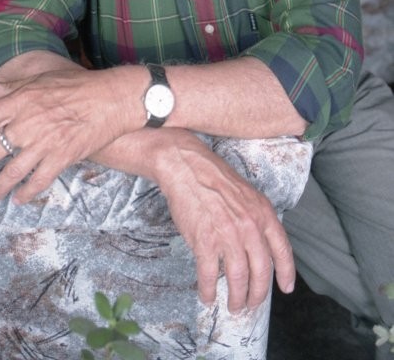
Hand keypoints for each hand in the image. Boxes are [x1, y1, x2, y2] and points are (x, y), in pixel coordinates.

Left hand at [0, 67, 139, 202]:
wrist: (111, 98)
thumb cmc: (78, 84)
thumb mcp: (42, 77)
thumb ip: (12, 85)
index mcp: (20, 100)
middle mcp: (27, 123)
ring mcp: (44, 143)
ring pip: (11, 172)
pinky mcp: (61, 157)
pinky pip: (37, 181)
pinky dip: (26, 193)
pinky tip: (20, 198)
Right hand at [157, 139, 294, 313]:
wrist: (188, 167)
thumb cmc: (215, 178)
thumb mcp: (247, 194)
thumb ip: (256, 218)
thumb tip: (259, 244)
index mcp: (263, 214)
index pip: (282, 249)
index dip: (286, 272)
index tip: (286, 288)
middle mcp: (250, 227)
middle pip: (261, 272)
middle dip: (257, 294)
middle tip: (251, 304)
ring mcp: (228, 235)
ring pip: (238, 278)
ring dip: (236, 298)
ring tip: (233, 306)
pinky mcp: (205, 241)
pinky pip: (209, 275)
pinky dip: (208, 290)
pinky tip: (207, 296)